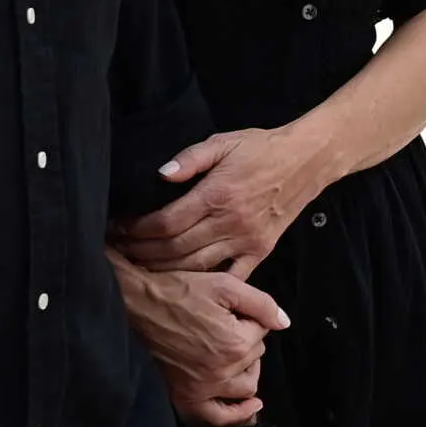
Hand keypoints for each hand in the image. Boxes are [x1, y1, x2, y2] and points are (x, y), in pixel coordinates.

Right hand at [116, 262, 287, 426]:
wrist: (136, 304)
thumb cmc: (178, 290)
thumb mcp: (224, 285)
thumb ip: (261, 304)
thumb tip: (285, 323)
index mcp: (236, 342)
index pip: (262, 333)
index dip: (250, 317)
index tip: (231, 309)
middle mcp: (223, 371)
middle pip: (255, 358)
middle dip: (249, 340)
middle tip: (229, 324)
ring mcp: (204, 388)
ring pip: (245, 386)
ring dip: (248, 370)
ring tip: (237, 353)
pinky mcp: (186, 397)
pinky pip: (218, 416)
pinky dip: (237, 413)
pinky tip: (251, 404)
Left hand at [117, 129, 329, 278]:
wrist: (306, 161)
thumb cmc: (261, 148)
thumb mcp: (223, 142)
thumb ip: (190, 159)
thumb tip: (160, 174)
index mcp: (217, 194)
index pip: (167, 222)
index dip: (139, 230)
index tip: (119, 230)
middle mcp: (230, 222)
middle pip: (176, 248)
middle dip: (143, 253)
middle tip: (121, 252)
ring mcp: (246, 241)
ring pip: (197, 266)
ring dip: (166, 270)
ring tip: (141, 267)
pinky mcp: (260, 252)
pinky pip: (231, 276)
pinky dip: (206, 283)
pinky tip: (184, 282)